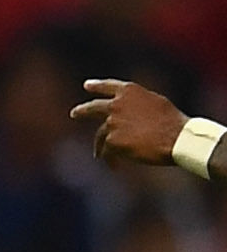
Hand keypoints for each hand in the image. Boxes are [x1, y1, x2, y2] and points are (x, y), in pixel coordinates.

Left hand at [73, 79, 190, 168]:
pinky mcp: (113, 140)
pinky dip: (110, 159)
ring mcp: (112, 122)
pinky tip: (114, 166)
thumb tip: (128, 111)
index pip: (109, 86)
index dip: (97, 86)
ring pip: (101, 135)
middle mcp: (117, 104)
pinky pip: (107, 151)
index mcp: (130, 91)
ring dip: (99, 146)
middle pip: (93, 108)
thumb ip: (138, 104)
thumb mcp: (156, 103)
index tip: (87, 85)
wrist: (177, 138)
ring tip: (98, 155)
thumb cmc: (173, 122)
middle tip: (74, 114)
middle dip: (82, 111)